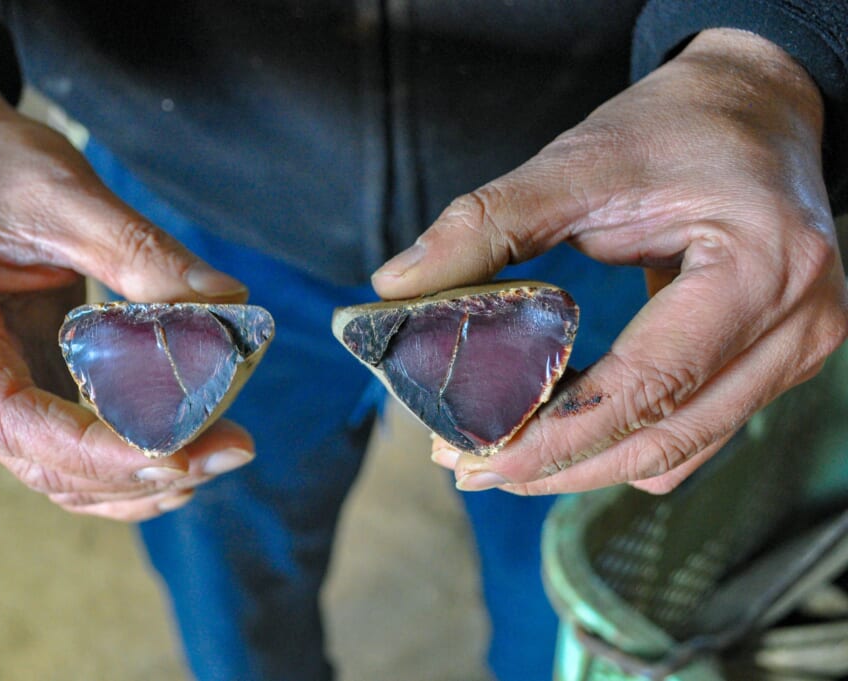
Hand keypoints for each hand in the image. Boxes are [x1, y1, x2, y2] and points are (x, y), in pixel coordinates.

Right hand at [0, 50, 254, 519]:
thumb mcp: (71, 195)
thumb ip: (144, 253)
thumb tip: (229, 307)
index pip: (11, 418)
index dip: (96, 451)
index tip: (178, 455)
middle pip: (37, 457)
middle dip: (134, 471)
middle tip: (227, 450)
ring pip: (52, 467)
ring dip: (132, 480)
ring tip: (215, 457)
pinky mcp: (19, 379)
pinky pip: (65, 442)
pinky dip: (118, 461)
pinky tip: (179, 459)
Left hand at [373, 29, 847, 494]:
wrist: (757, 106)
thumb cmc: (679, 126)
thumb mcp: (580, 162)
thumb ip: (487, 223)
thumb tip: (396, 282)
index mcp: (761, 267)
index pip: (648, 384)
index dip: (558, 435)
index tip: (477, 457)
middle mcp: (797, 323)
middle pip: (666, 437)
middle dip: (559, 465)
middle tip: (469, 466)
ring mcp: (795, 350)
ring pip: (680, 448)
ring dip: (587, 464)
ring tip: (501, 456)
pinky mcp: (773, 361)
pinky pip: (696, 432)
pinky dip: (625, 443)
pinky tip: (561, 431)